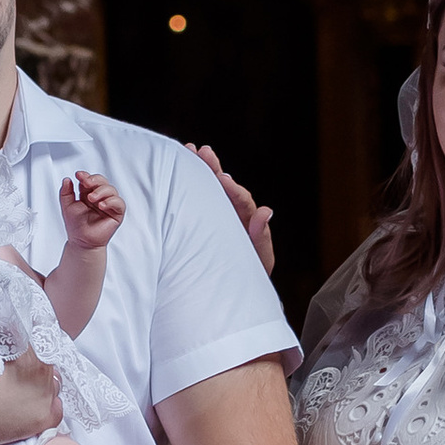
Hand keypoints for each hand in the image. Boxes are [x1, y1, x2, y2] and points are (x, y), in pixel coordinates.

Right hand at [0, 350, 62, 444]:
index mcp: (29, 353)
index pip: (39, 343)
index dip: (29, 348)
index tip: (22, 353)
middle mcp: (43, 373)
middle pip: (48, 364)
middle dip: (36, 367)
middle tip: (19, 374)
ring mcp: (46, 397)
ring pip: (54, 384)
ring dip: (43, 386)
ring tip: (24, 391)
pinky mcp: (45, 418)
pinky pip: (58, 408)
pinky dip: (49, 406)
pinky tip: (34, 406)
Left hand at [59, 170, 125, 251]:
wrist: (81, 241)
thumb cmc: (75, 225)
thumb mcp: (67, 206)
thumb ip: (66, 192)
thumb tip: (67, 179)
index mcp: (88, 193)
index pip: (90, 180)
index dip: (86, 176)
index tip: (78, 175)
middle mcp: (100, 197)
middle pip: (102, 181)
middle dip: (94, 180)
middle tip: (86, 183)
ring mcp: (109, 204)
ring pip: (111, 190)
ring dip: (101, 191)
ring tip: (91, 198)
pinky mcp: (117, 213)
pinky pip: (119, 203)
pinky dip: (111, 201)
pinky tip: (101, 205)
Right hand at [189, 142, 274, 273]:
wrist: (232, 293)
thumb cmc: (247, 278)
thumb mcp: (259, 261)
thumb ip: (262, 239)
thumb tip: (267, 211)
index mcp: (247, 221)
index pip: (241, 200)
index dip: (232, 188)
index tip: (221, 178)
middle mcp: (233, 214)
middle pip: (223, 186)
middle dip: (212, 168)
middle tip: (201, 151)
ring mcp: (216, 216)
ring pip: (209, 189)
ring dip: (200, 170)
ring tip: (189, 150)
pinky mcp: (202, 221)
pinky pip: (197, 200)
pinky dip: (189, 185)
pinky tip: (178, 171)